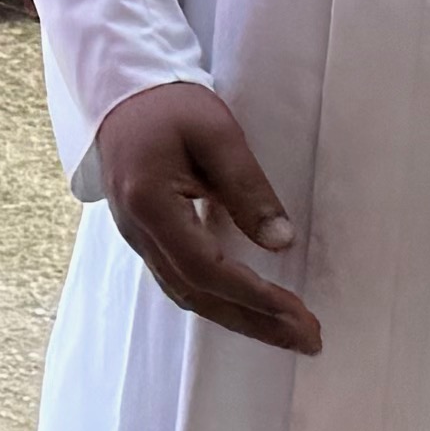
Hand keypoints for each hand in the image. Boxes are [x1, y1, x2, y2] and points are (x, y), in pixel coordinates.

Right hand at [89, 77, 321, 356]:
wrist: (122, 91)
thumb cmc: (172, 105)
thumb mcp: (218, 135)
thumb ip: (248, 189)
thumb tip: (280, 243)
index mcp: (152, 205)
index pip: (207, 268)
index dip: (255, 296)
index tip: (299, 313)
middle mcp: (137, 232)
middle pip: (197, 295)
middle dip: (254, 322)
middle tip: (307, 339)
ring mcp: (135, 237)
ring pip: (186, 294)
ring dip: (237, 317)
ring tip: (285, 330)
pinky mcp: (143, 235)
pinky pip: (179, 280)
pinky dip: (216, 299)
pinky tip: (246, 305)